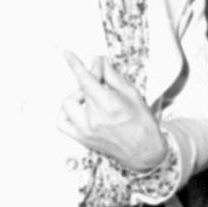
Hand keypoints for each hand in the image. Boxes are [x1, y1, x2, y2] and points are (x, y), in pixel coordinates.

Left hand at [56, 53, 167, 170]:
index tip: (68, 54)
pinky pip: (62, 123)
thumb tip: (99, 61)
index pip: (86, 79)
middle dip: (89, 79)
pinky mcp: (82, 139)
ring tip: (90, 96)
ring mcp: (86, 130)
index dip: (76, 65)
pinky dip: (66, 113)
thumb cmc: (142, 124)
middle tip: (100, 78)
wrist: (144, 152)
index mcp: (110, 105)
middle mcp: (95, 119)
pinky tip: (77, 109)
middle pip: (80, 89)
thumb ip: (112, 76)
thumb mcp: (132, 94)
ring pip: (68, 104)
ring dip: (77, 96)